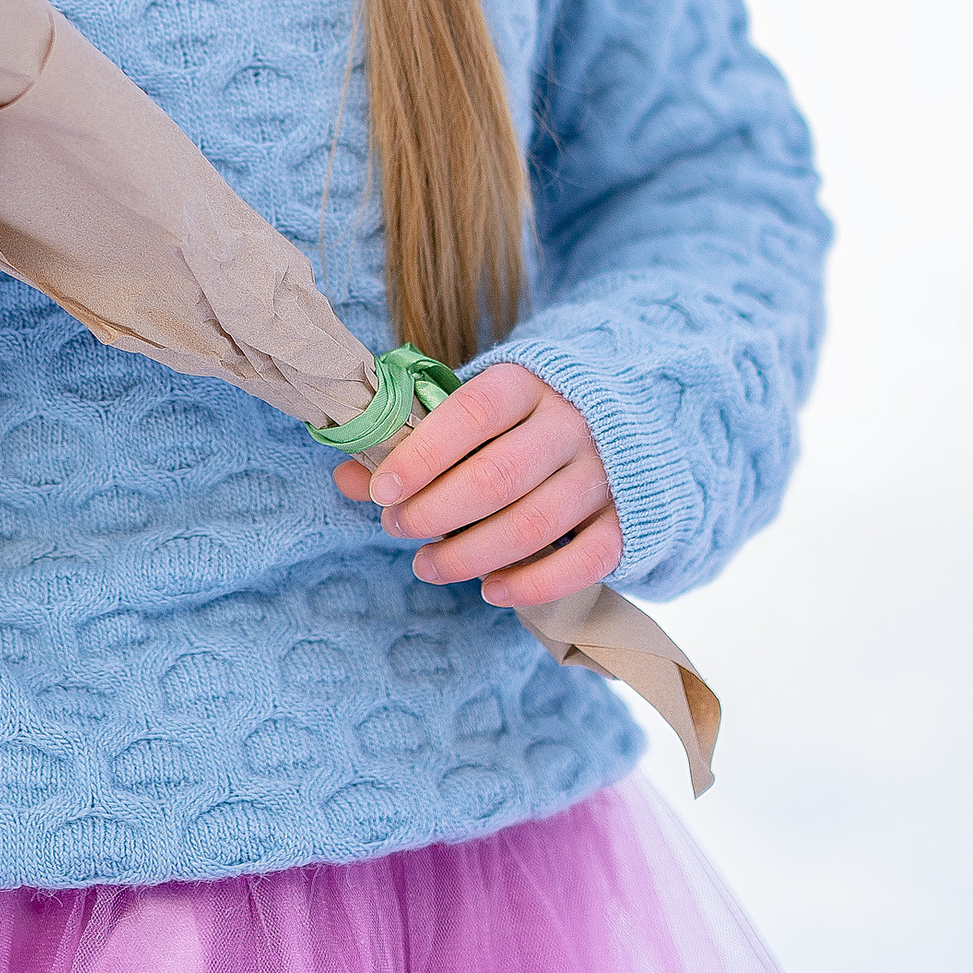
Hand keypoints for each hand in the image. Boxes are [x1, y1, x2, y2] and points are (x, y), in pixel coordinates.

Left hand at [330, 360, 620, 606]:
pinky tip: (490, 589)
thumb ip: (413, 437)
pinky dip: (533, 584)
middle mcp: (570, 424)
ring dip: (470, 555)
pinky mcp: (626, 520)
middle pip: (497, 476)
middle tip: (396, 528)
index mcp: (526, 382)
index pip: (470, 413)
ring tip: (426, 565)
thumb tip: (346, 475)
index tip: (380, 491)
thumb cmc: (522, 417)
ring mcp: (603, 474)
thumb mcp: (472, 409)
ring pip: (533, 525)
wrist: (623, 417)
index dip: (422, 455)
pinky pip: (583, 562)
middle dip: (436, 512)